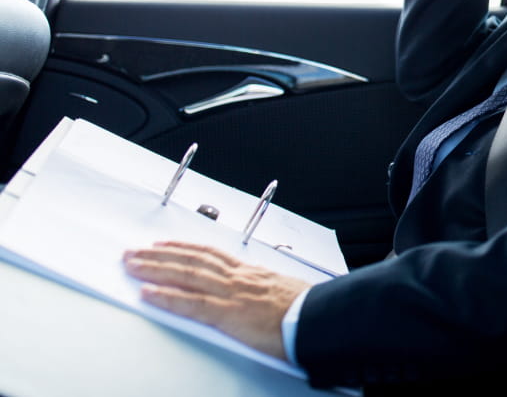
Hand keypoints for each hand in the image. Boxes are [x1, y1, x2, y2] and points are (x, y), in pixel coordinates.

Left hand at [123, 241, 309, 358]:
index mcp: (249, 272)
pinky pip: (192, 304)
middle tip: (133, 252)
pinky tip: (148, 294)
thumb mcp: (281, 291)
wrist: (317, 318)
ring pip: (186, 275)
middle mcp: (237, 277)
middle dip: (159, 255)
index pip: (209, 254)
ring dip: (155, 269)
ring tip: (132, 265)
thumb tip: (254, 294)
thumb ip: (262, 289)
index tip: (163, 244)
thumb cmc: (304, 309)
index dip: (183, 247)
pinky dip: (167, 297)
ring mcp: (231, 294)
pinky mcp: (229, 314)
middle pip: (191, 260)